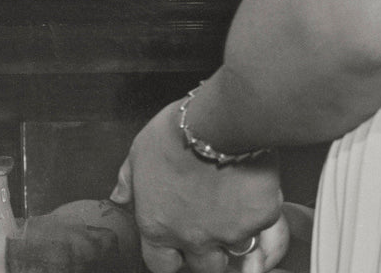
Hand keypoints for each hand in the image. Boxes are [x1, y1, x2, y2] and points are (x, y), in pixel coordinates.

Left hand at [111, 100, 288, 272]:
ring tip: (228, 198)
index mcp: (158, 226)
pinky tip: (248, 184)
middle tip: (207, 221)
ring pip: (235, 249)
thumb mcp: (139, 152)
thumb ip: (129, 182)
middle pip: (204, 267)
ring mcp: (229, 234)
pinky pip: (261, 225)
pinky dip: (256, 210)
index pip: (160, 264)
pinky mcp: (259, 222)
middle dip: (206, 251)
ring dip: (232, 232)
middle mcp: (193, 238)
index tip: (174, 244)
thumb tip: (119, 197)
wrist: (217, 122)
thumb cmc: (174, 133)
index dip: (168, 255)